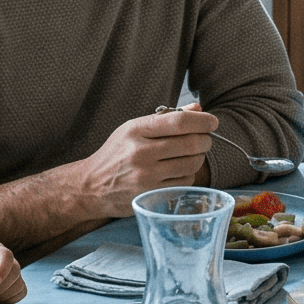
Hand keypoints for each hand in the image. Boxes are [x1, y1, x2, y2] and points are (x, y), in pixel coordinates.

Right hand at [76, 105, 218, 217]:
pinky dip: (189, 174)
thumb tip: (198, 109)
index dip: (203, 121)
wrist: (91, 186)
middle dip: (205, 139)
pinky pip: (185, 182)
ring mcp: (147, 176)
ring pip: (192, 164)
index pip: (179, 122)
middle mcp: (141, 153)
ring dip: (199, 157)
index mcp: (136, 130)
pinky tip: (180, 170)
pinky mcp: (152, 194)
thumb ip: (166, 119)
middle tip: (205, 139)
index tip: (212, 122)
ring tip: (191, 154)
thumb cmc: (116, 153)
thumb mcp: (133, 129)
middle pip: (191, 143)